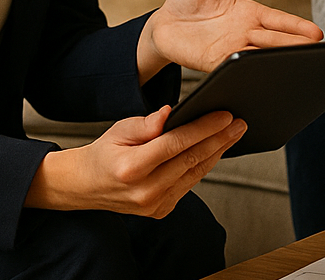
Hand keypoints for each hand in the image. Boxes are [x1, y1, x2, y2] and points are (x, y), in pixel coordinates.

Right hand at [25, 106, 243, 216]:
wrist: (85, 187)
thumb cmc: (104, 154)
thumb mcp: (118, 130)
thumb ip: (145, 124)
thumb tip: (171, 113)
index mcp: (131, 168)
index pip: (175, 144)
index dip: (203, 128)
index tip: (225, 115)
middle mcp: (144, 191)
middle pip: (191, 160)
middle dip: (219, 139)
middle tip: (239, 123)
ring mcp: (153, 205)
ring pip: (194, 174)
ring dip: (217, 152)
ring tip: (233, 134)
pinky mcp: (161, 211)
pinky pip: (189, 185)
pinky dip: (203, 167)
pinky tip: (215, 151)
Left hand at [138, 0, 323, 81]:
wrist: (161, 23)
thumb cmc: (187, 1)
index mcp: (248, 13)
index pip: (278, 20)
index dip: (296, 26)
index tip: (316, 33)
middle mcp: (244, 33)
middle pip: (275, 39)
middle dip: (295, 44)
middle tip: (317, 49)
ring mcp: (231, 49)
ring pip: (260, 54)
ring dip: (278, 58)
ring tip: (299, 62)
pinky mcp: (214, 62)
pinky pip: (235, 66)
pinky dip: (250, 68)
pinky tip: (264, 71)